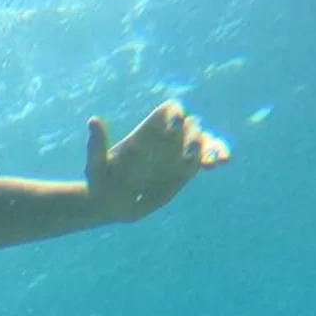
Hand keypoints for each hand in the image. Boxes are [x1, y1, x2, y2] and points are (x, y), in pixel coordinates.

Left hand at [84, 100, 229, 223]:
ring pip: (203, 140)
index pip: (169, 111)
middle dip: (192, 137)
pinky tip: (222, 161)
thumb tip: (93, 120)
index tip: (174, 128)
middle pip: (189, 126)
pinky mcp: (186, 168)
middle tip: (187, 156)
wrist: (110, 204)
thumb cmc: (100, 183)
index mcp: (148, 131)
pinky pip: (207, 157)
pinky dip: (217, 155)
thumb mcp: (95, 167)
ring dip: (212, 146)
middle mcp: (167, 138)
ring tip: (215, 161)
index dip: (175, 114)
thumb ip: (97, 145)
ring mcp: (178, 152)